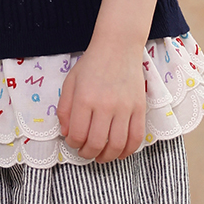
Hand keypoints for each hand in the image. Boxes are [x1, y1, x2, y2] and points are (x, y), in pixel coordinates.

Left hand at [56, 42, 146, 163]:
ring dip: (107, 156)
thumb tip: (66, 133)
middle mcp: (105, 105)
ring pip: (117, 144)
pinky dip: (128, 150)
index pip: (77, 134)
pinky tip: (120, 152)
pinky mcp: (140, 108)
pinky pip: (136, 137)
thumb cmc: (92, 64)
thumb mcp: (70, 82)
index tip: (73, 142)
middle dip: (87, 153)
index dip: (73, 144)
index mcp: (84, 99)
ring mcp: (125, 107)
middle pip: (96, 143)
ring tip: (101, 156)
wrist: (119, 46)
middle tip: (85, 152)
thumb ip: (64, 109)